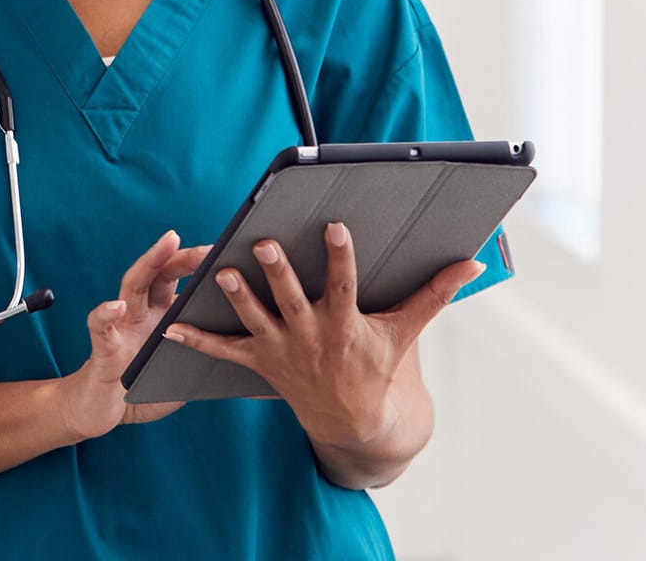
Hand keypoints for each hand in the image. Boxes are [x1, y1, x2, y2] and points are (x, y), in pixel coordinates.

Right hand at [54, 229, 210, 441]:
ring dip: (149, 263)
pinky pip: (100, 328)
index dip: (201, 266)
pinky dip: (106, 315)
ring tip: (167, 244)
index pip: (179, 280)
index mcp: (161, 316)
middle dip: (182, 256)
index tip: (229, 253)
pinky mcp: (102, 349)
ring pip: (132, 286)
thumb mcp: (183, 370)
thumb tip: (250, 351)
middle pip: (159, 274)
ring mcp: (120, 326)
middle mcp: (140, 313)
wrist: (101, 413)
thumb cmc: (144, 389)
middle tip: (208, 248)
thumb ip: (206, 354)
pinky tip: (116, 307)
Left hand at [160, 222, 482, 447]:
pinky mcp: (260, 362)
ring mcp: (282, 349)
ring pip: (255, 320)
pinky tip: (171, 326)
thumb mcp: (405, 331)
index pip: (344, 284)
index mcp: (345, 324)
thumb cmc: (378, 366)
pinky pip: (224, 352)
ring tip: (221, 272)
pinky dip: (197, 341)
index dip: (340, 256)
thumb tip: (473, 263)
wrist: (353, 420)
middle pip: (292, 299)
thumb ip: (434, 293)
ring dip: (237, 298)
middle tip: (265, 244)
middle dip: (278, 272)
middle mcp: (310, 335)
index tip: (335, 226)